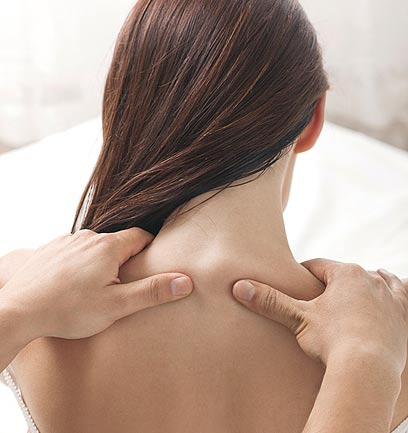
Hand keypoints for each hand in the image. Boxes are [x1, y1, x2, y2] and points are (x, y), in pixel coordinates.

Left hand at [0, 228, 193, 340]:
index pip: (140, 236)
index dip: (150, 248)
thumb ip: (152, 291)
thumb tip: (185, 281)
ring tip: (99, 285)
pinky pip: (75, 250)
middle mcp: (88, 238)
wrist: (18, 310)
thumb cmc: (68, 310)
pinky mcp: (50, 249)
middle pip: (118, 242)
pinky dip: (81, 261)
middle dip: (126, 258)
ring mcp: (66, 242)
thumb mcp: (117, 305)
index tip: (153, 263)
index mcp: (108, 247)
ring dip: (102, 260)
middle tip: (126, 282)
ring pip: (95, 246)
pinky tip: (75, 282)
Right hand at [232, 259, 407, 372]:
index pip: (318, 266)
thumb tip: (239, 286)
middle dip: (334, 282)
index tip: (298, 281)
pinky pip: (403, 294)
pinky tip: (395, 292)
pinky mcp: (404, 313)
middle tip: (322, 295)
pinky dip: (398, 291)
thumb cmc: (333, 340)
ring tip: (359, 288)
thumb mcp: (298, 318)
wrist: (368, 368)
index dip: (305, 273)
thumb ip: (269, 300)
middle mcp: (370, 278)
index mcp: (345, 274)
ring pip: (379, 279)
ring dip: (368, 282)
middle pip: (346, 274)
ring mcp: (390, 295)